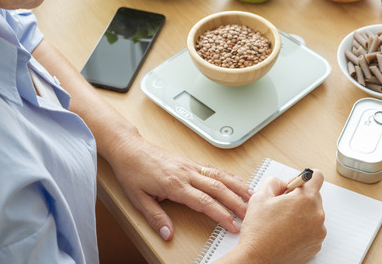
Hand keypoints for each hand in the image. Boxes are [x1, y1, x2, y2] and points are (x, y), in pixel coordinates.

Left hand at [106, 134, 251, 239]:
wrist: (129, 148)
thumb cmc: (132, 172)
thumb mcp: (137, 199)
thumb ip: (155, 217)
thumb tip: (167, 234)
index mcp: (175, 184)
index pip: (204, 202)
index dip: (221, 214)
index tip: (232, 225)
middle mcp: (186, 173)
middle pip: (218, 188)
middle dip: (236, 202)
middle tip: (250, 214)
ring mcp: (190, 166)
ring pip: (220, 176)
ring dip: (238, 186)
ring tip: (252, 197)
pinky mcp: (190, 162)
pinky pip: (214, 169)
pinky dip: (229, 176)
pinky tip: (237, 181)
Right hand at [229, 171, 325, 263]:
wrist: (257, 259)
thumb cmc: (258, 231)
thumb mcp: (260, 195)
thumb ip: (274, 182)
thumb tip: (283, 184)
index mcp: (306, 200)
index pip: (316, 176)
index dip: (303, 178)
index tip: (295, 185)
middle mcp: (317, 215)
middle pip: (314, 196)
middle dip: (299, 198)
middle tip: (282, 206)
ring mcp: (318, 232)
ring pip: (313, 214)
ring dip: (302, 214)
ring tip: (282, 222)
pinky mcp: (316, 245)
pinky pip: (313, 230)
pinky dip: (303, 229)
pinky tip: (287, 233)